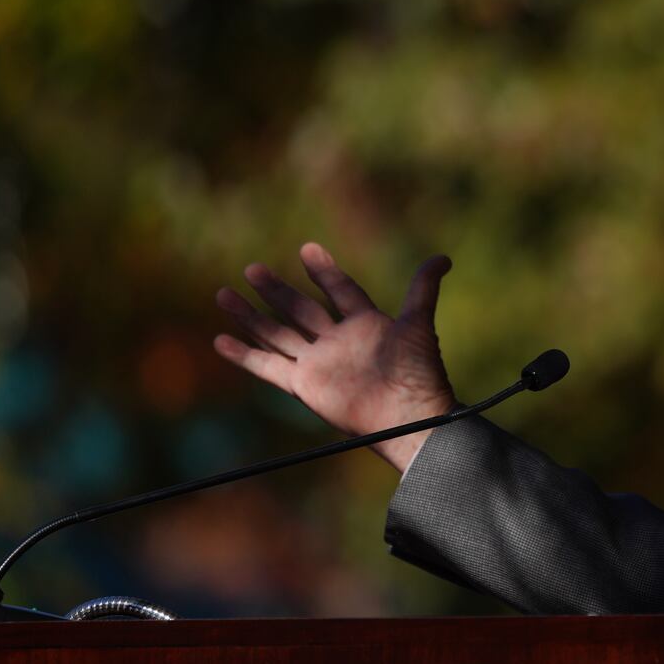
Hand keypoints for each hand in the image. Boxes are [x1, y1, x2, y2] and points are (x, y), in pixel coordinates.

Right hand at [214, 242, 456, 471]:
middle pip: (300, 309)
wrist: (408, 415)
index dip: (324, 271)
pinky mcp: (304, 385)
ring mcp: (319, 363)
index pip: (340, 290)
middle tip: (252, 268)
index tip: (307, 248)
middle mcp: (338, 341)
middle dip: (276, 290)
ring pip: (277, 334)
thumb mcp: (418, 323)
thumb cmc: (417, 371)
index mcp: (365, 324)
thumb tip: (442, 258)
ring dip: (251, 316)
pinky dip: (245, 355)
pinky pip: (268, 367)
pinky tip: (221, 339)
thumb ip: (423, 289)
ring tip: (224, 293)